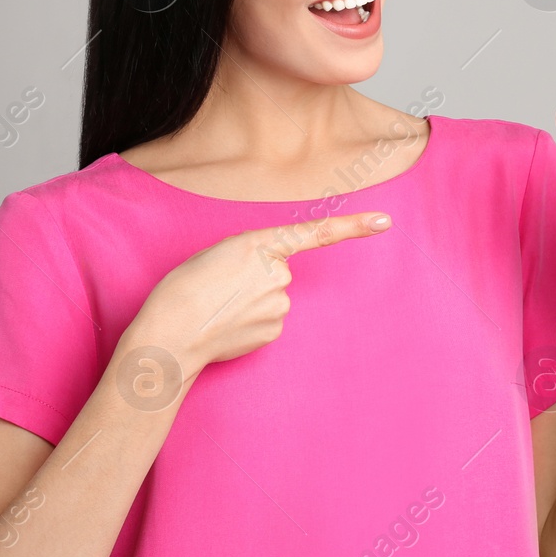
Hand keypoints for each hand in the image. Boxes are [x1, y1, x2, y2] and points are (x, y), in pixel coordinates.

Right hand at [130, 212, 392, 375]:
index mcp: (258, 243)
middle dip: (256, 278)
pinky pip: (269, 320)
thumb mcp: (216, 255)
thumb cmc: (183, 289)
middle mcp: (276, 273)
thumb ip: (252, 257)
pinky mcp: (275, 331)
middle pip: (278, 271)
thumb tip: (272, 282)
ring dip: (251, 301)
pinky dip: (250, 322)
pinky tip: (227, 325)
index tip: (385, 222)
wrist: (171, 334)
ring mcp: (279, 304)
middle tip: (221, 288)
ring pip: (273, 297)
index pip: (315, 233)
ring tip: (220, 307)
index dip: (353, 226)